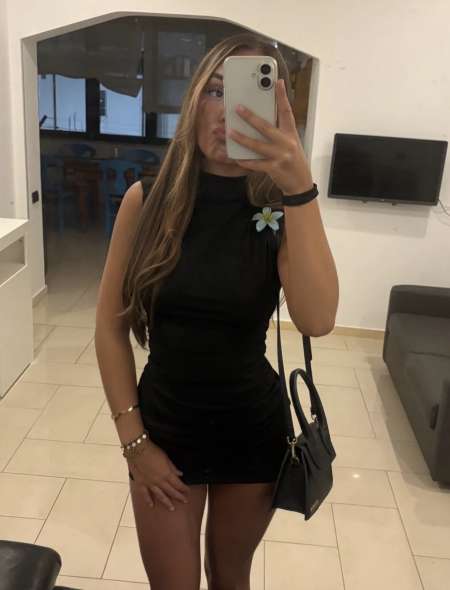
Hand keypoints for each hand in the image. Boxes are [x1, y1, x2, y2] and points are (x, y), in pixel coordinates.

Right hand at [128, 440, 189, 510]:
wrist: (137, 449)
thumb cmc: (153, 451)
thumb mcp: (166, 457)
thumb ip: (173, 467)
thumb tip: (180, 474)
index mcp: (166, 474)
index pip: (178, 484)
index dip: (184, 488)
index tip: (188, 491)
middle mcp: (159, 481)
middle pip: (171, 491)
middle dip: (179, 497)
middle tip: (185, 501)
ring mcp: (149, 484)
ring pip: (160, 495)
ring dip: (167, 502)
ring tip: (172, 508)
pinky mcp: (141, 483)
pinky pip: (145, 494)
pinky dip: (148, 500)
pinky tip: (151, 506)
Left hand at [227, 79, 313, 195]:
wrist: (300, 184)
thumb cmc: (293, 160)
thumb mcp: (291, 143)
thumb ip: (279, 131)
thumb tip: (260, 119)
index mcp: (291, 133)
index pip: (287, 111)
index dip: (282, 96)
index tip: (277, 82)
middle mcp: (286, 143)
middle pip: (266, 127)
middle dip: (250, 117)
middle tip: (237, 108)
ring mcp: (280, 156)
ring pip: (257, 146)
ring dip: (241, 138)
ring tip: (229, 132)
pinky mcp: (274, 169)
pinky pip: (255, 164)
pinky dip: (244, 160)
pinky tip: (235, 156)